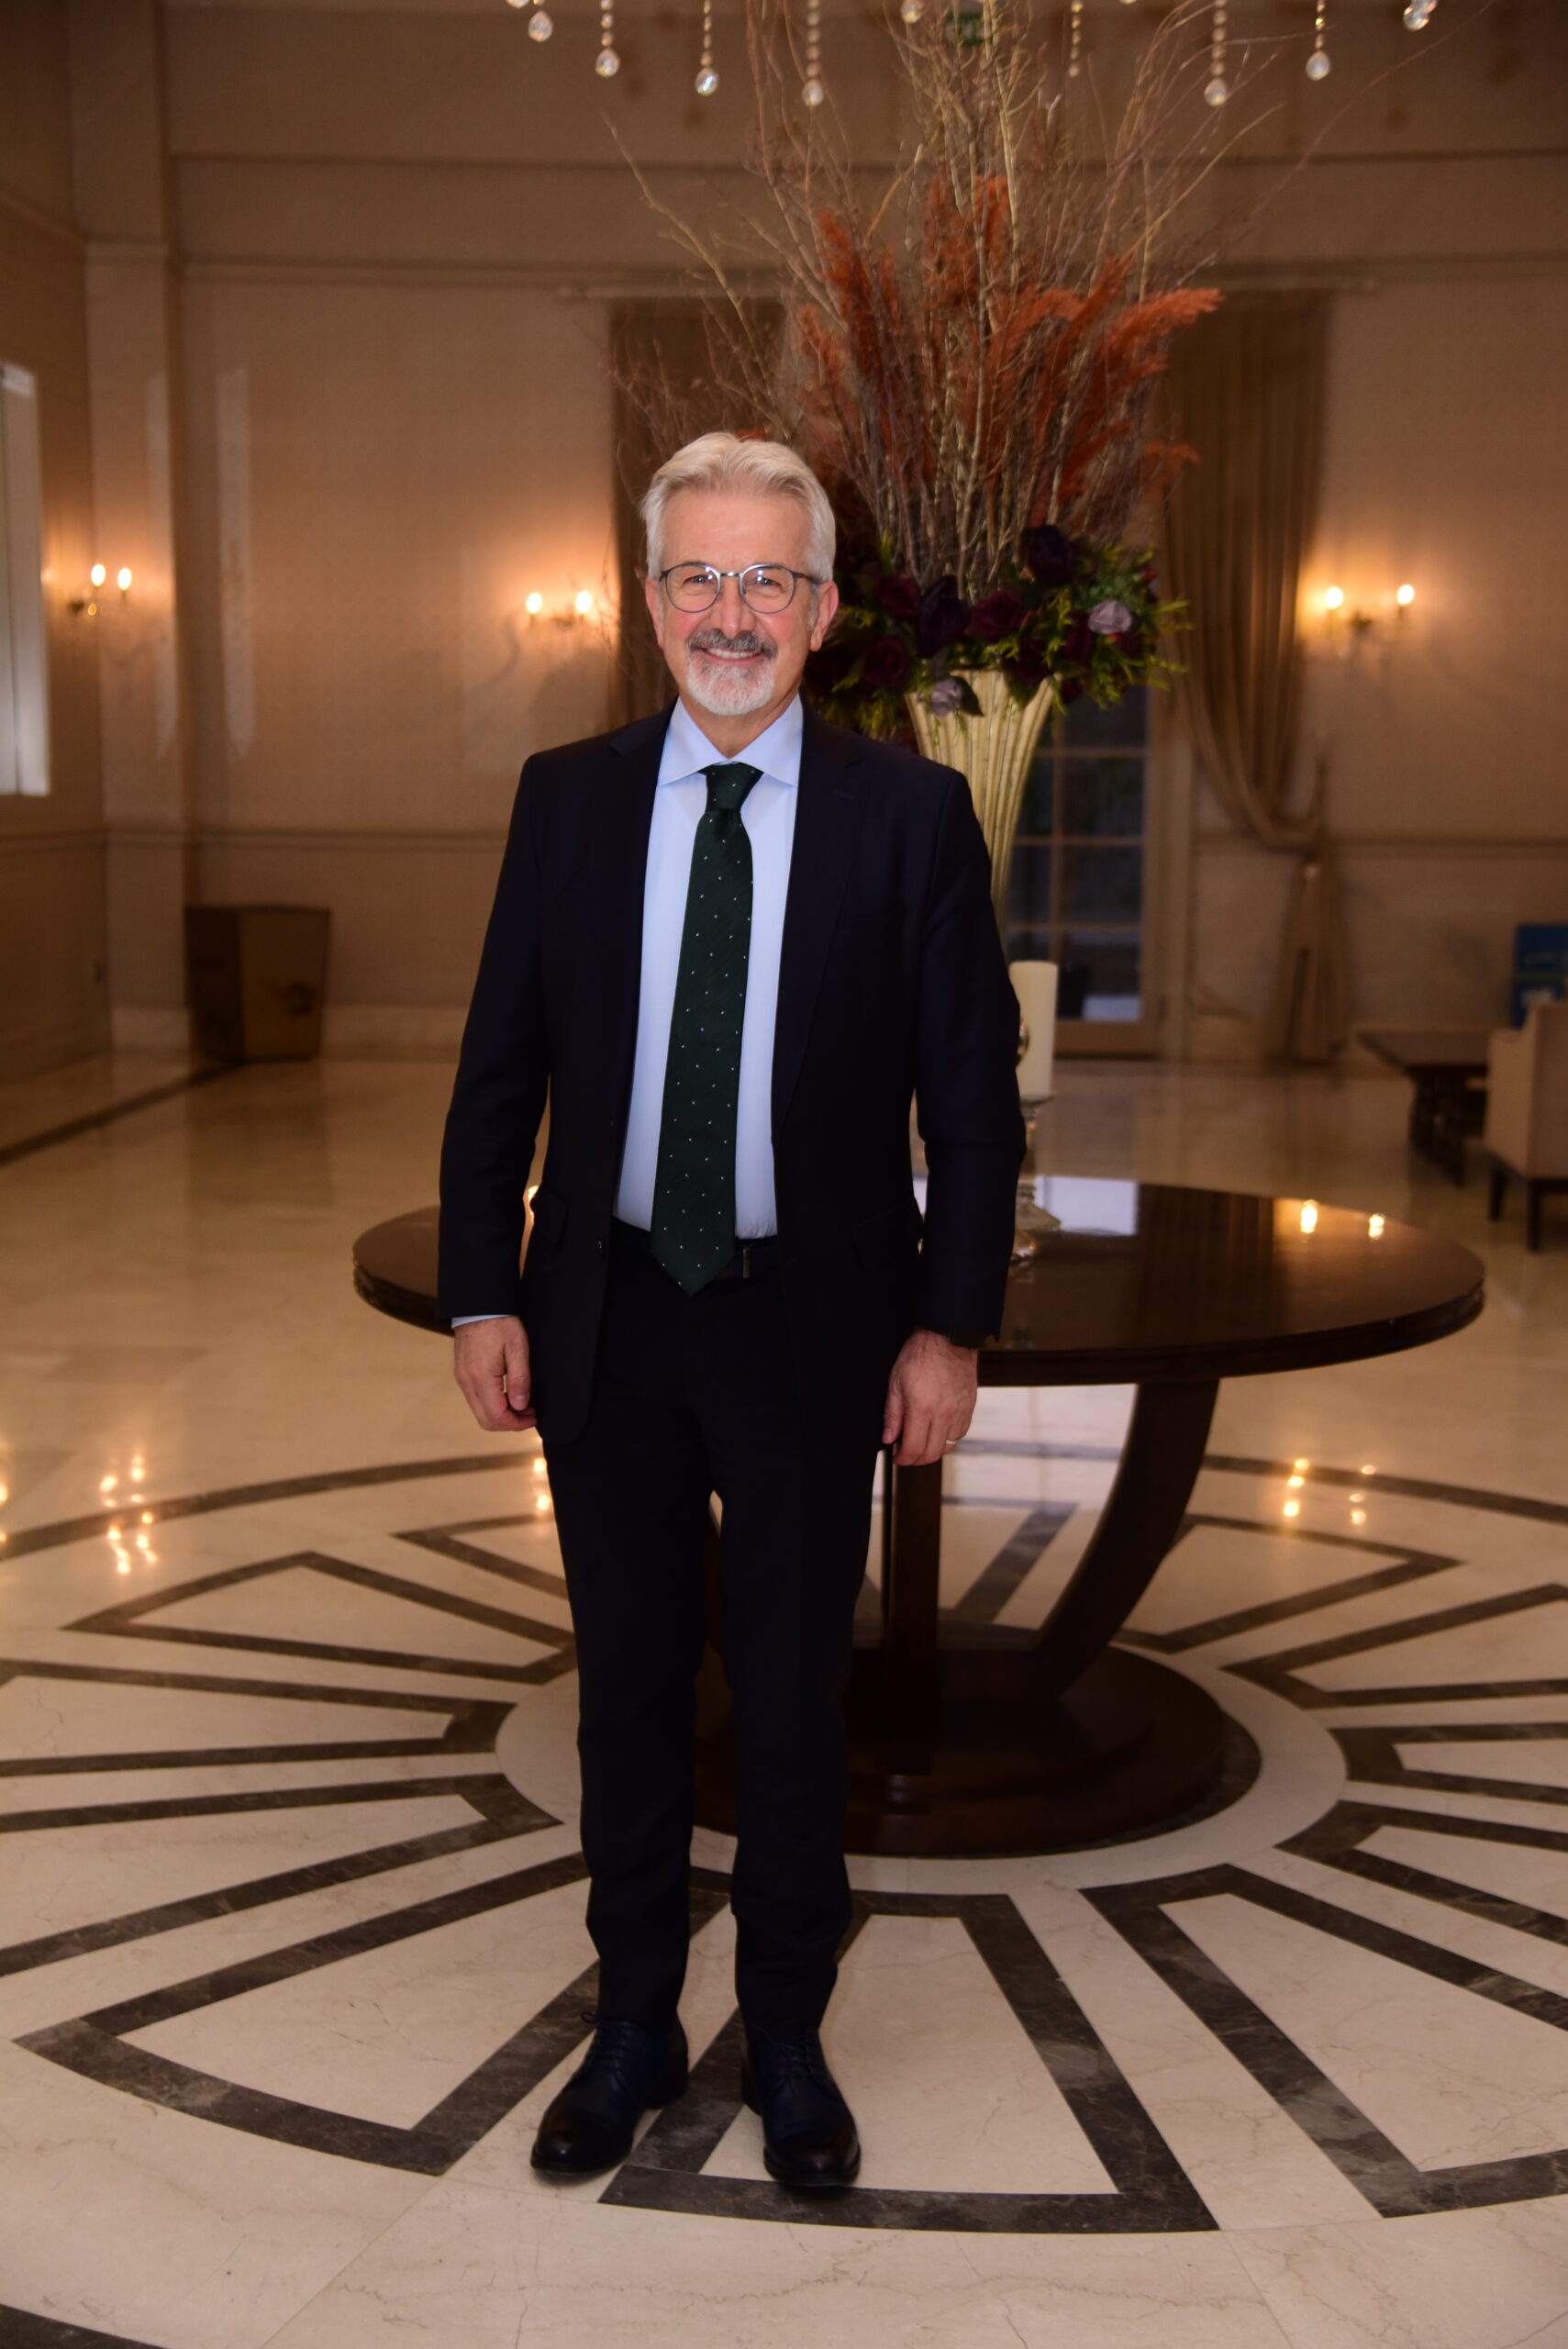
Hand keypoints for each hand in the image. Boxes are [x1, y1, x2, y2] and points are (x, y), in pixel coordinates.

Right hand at [453, 1315, 537, 1432]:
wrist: (479, 1305)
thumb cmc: (500, 1323)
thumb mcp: (518, 1349)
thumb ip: (520, 1380)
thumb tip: (520, 1406)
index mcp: (481, 1378)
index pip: (497, 1416)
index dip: (517, 1423)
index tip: (533, 1417)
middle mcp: (467, 1382)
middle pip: (486, 1420)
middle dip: (509, 1423)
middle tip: (529, 1414)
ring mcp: (462, 1379)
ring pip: (480, 1412)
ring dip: (501, 1414)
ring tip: (521, 1404)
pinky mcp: (462, 1374)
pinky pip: (475, 1399)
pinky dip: (492, 1404)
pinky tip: (507, 1394)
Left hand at [881, 1328, 977, 1466]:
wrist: (948, 1339)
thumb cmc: (919, 1356)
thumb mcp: (896, 1382)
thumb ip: (892, 1414)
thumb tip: (888, 1438)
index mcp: (922, 1409)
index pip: (914, 1449)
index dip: (903, 1459)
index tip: (897, 1457)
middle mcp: (944, 1415)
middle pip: (932, 1454)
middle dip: (916, 1459)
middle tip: (907, 1453)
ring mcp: (959, 1412)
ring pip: (947, 1446)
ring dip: (933, 1449)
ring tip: (922, 1440)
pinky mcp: (969, 1408)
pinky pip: (959, 1434)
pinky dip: (947, 1438)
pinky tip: (937, 1430)